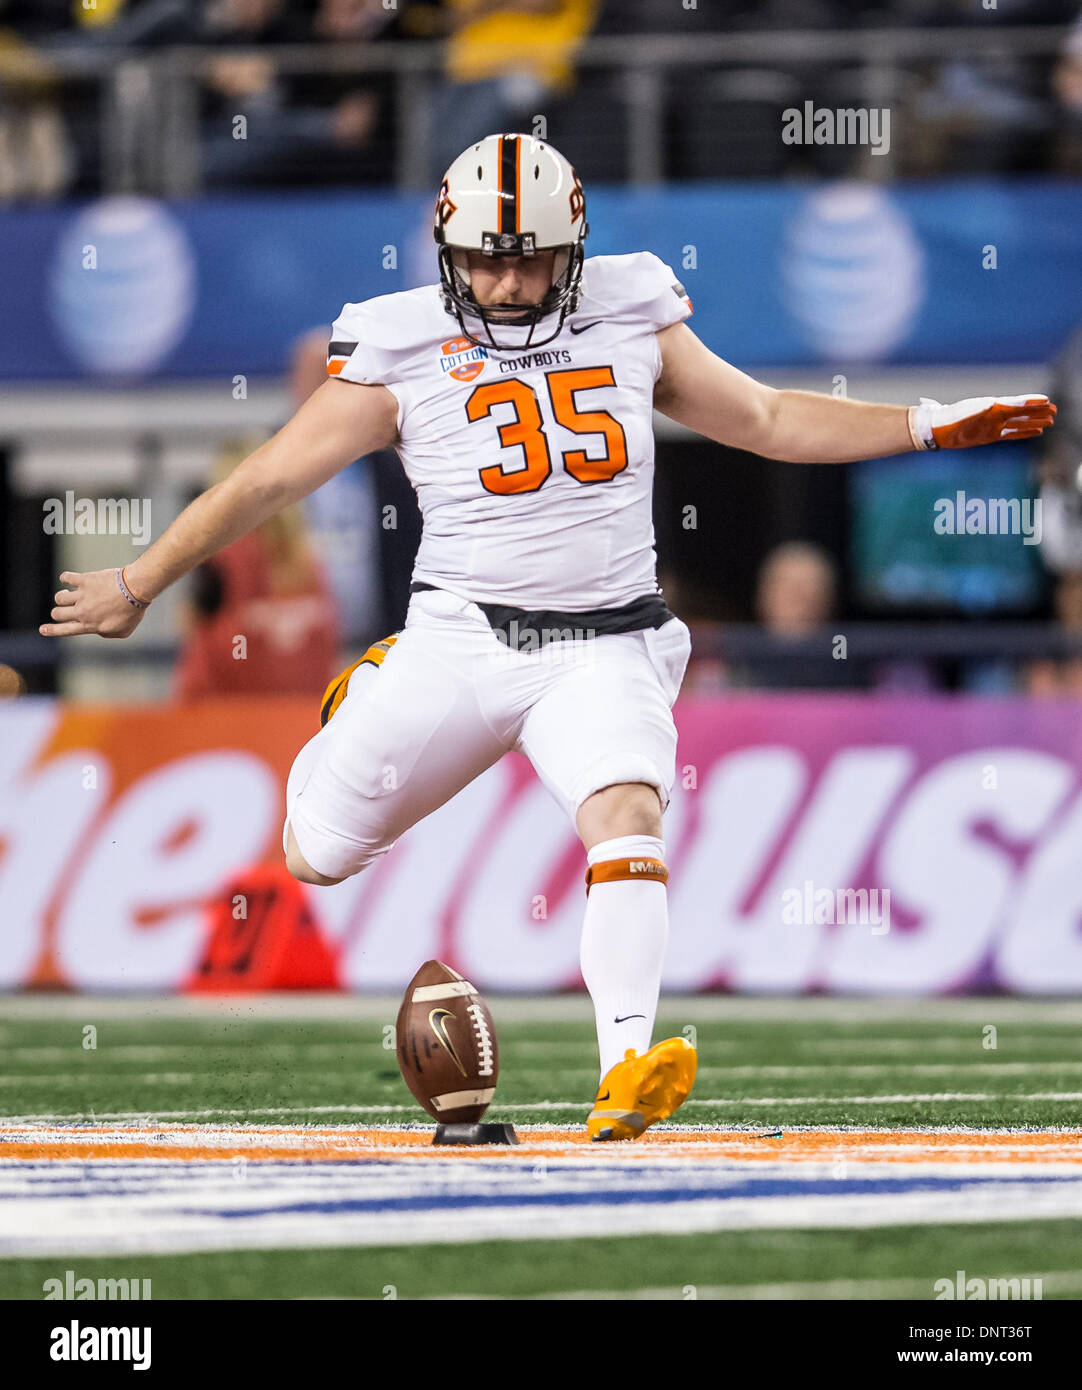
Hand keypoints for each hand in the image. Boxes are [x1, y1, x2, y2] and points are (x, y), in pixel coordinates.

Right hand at [39, 570, 147, 639]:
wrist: (135, 589)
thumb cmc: (133, 611)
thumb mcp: (123, 631)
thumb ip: (107, 634)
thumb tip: (97, 630)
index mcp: (90, 625)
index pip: (66, 630)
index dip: (52, 630)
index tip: (43, 629)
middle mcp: (82, 611)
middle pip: (57, 613)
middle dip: (58, 612)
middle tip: (65, 609)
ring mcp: (82, 595)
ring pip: (60, 597)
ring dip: (62, 596)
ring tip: (69, 594)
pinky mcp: (84, 580)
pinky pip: (67, 577)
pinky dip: (65, 578)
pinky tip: (68, 578)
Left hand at [913, 395, 1056, 449]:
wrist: (937, 429)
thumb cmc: (951, 419)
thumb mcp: (966, 413)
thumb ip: (981, 410)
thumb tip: (992, 404)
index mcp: (992, 406)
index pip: (1016, 403)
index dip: (1030, 402)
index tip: (1045, 400)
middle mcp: (995, 415)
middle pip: (1021, 412)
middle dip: (1037, 411)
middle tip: (1054, 410)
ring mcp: (993, 425)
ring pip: (1019, 423)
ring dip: (1034, 422)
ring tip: (1050, 421)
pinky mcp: (990, 436)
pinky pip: (1011, 434)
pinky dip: (1024, 432)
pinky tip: (1035, 432)